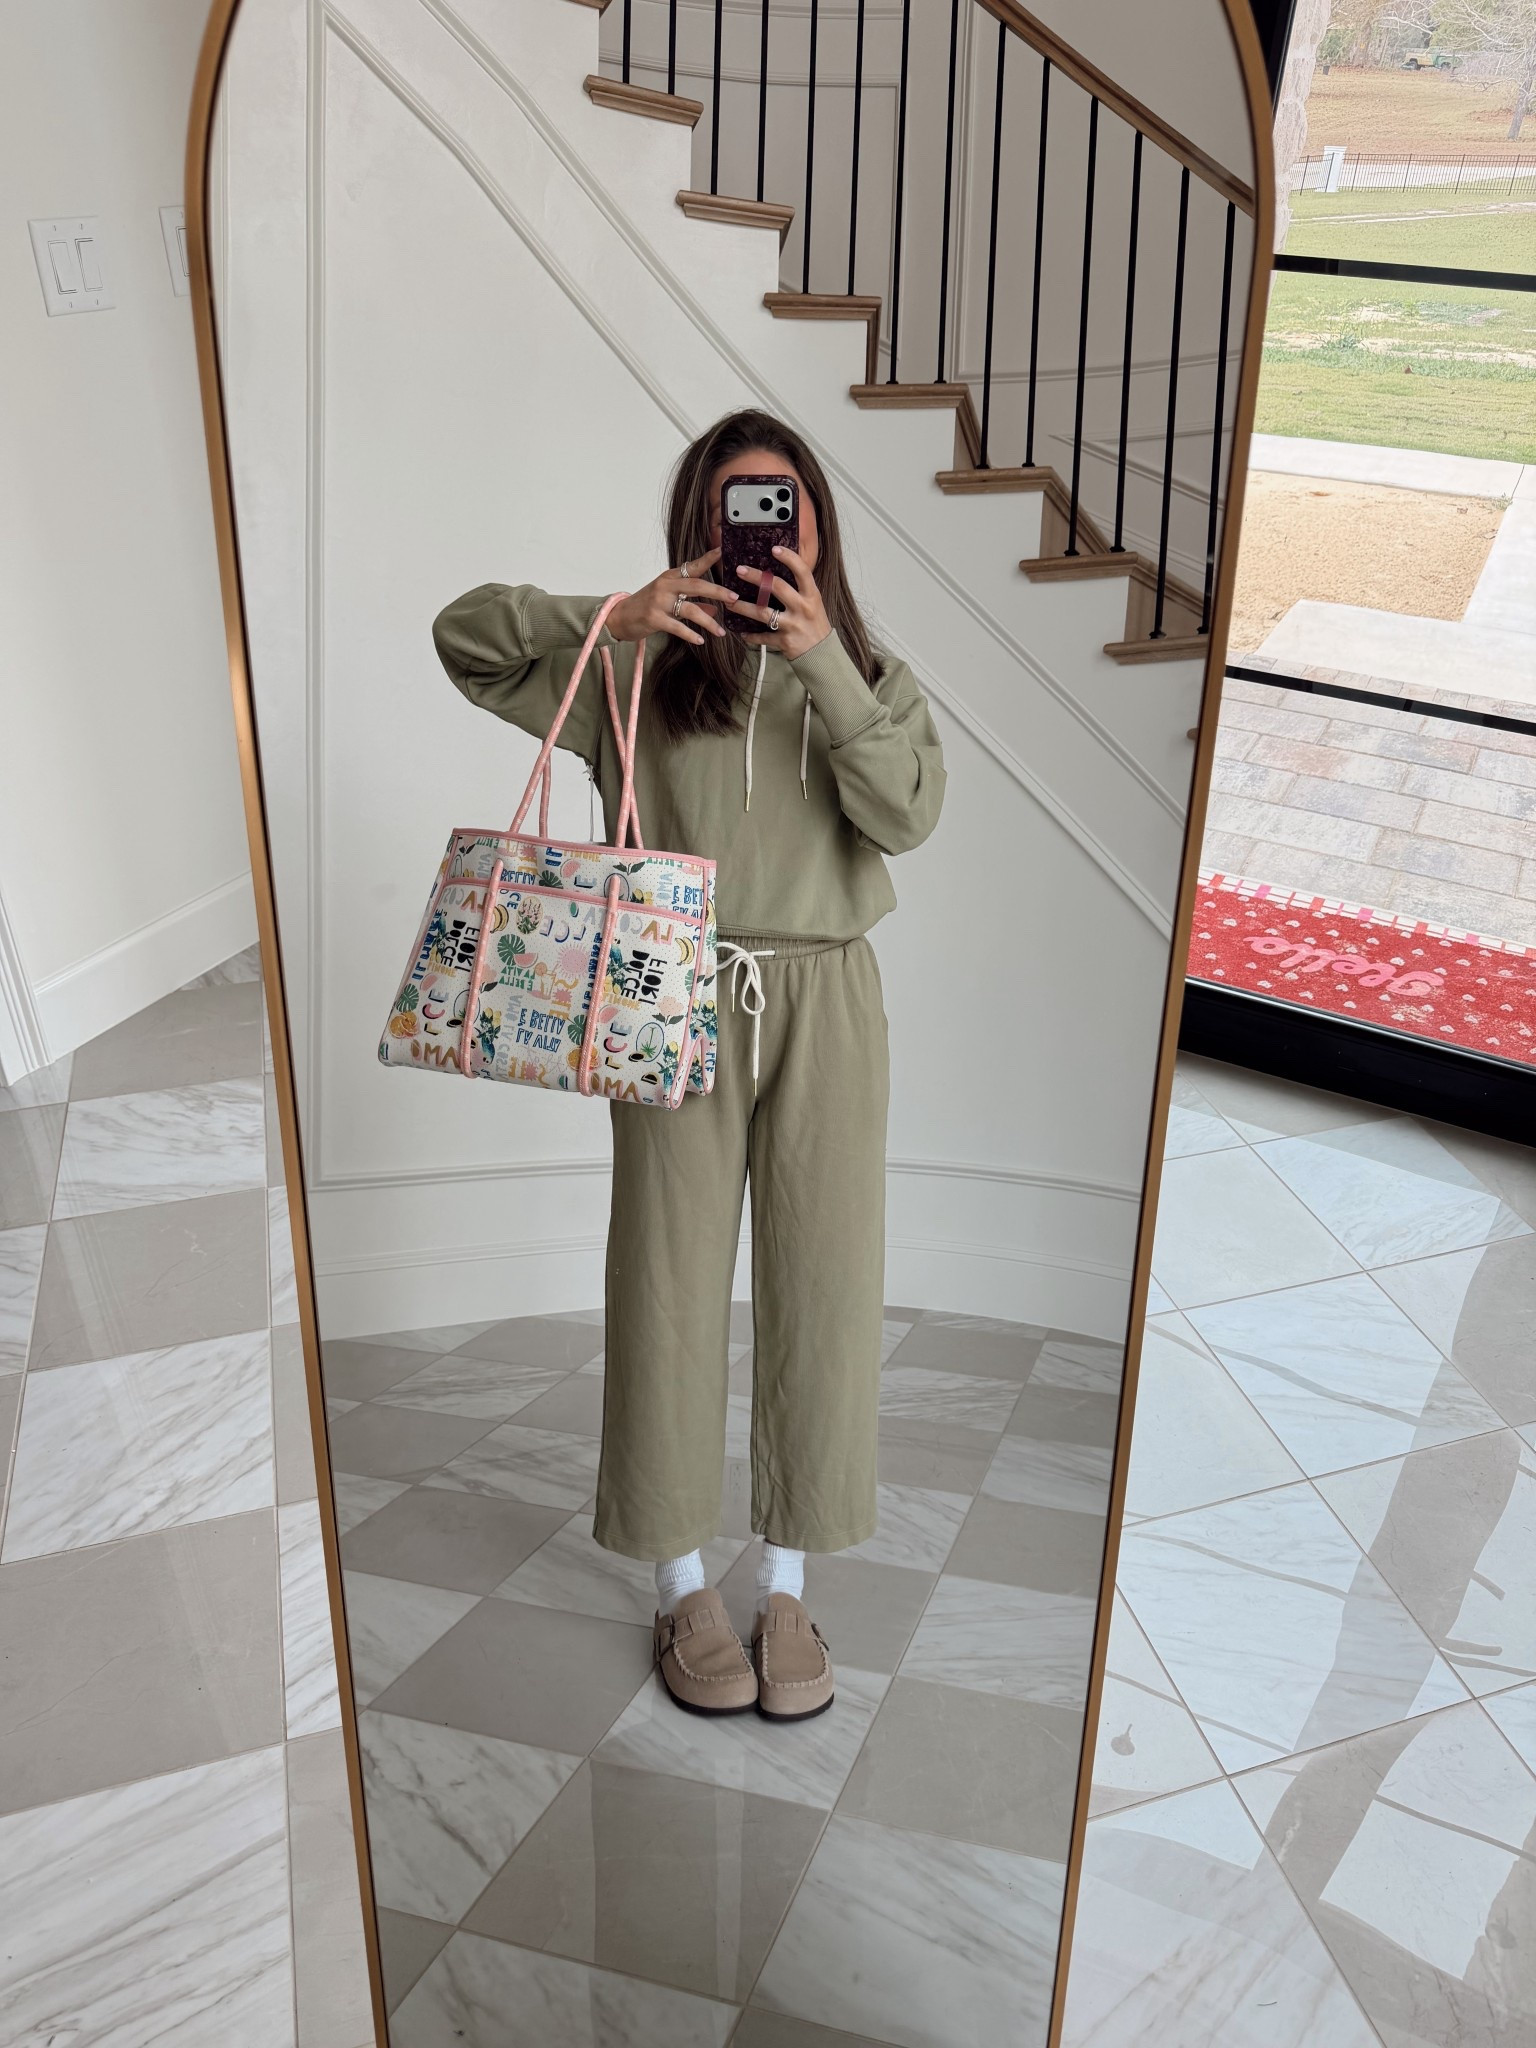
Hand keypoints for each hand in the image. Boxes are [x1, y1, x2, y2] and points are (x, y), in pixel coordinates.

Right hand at [606, 550, 738, 646]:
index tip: (723, 551)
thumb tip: (715, 610)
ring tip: (721, 632)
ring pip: (690, 608)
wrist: (619, 617)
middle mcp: (665, 586)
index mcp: (670, 577)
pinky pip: (677, 627)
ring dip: (708, 621)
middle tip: (734, 599)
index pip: (692, 566)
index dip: (708, 558)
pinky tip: (700, 640)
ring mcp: (658, 601)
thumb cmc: (645, 607)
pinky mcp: (653, 618)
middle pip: (696, 585)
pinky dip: (690, 634)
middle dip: (717, 592)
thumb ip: (693, 604)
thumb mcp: (669, 601)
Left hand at [732, 547, 832, 659]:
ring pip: (763, 613)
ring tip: (729, 602)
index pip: (802, 571)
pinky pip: (763, 637)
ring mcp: (793, 625)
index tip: (774, 548)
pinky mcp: (784, 641)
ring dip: (743, 607)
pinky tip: (742, 633)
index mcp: (812, 595)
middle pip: (777, 587)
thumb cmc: (815, 624)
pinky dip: (751, 636)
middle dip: (756, 577)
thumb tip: (777, 571)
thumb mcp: (813, 602)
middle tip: (740, 570)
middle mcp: (802, 608)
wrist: (822, 654)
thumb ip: (799, 588)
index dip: (789, 558)